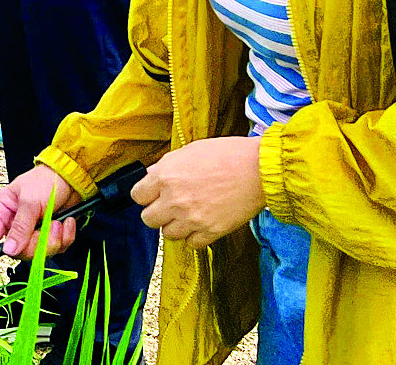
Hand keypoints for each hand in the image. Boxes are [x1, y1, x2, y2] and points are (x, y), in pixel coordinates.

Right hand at [0, 164, 80, 263]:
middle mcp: (16, 225)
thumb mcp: (30, 201)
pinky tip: (66, 222)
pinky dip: (65, 237)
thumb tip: (8, 250)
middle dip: (39, 242)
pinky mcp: (51, 236)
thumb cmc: (45, 181)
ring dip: (54, 238)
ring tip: (58, 221)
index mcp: (4, 212)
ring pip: (40, 252)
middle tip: (48, 226)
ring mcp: (34, 232)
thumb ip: (20, 227)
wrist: (70, 177)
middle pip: (21, 251)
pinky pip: (57, 248)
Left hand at [131, 138, 264, 246]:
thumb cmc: (226, 154)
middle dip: (157, 213)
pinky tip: (201, 224)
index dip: (146, 195)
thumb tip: (153, 175)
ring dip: (175, 226)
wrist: (258, 168)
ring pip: (168, 234)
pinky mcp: (211, 231)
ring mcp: (192, 218)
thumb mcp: (188, 152)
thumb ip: (166, 167)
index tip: (153, 195)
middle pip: (148, 219)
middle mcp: (174, 200)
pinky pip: (192, 244)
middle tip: (169, 207)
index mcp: (165, 176)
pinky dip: (194, 237)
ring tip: (188, 215)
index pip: (137, 196)